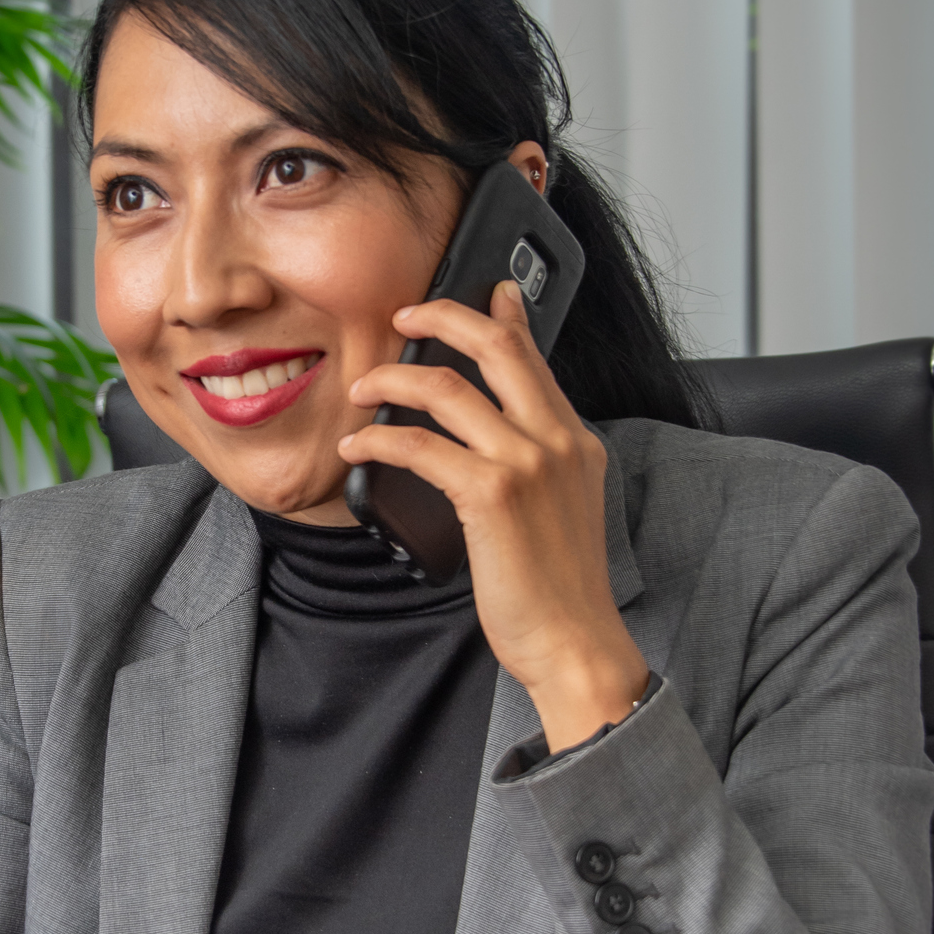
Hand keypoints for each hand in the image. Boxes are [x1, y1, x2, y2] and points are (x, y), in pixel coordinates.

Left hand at [339, 281, 649, 752]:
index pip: (535, 358)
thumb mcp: (563, 508)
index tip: (486, 291)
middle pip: (496, 348)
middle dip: (442, 317)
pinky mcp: (491, 495)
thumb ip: (539, 463)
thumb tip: (497, 440)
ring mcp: (526, 464)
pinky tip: (358, 448)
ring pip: (448, 389)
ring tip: (363, 390)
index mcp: (575, 441)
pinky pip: (419, 445)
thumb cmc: (559, 589)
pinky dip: (380, 439)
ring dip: (393, 381)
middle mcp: (556, 441)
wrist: (574, 642)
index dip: (504, 315)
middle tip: (403, 317)